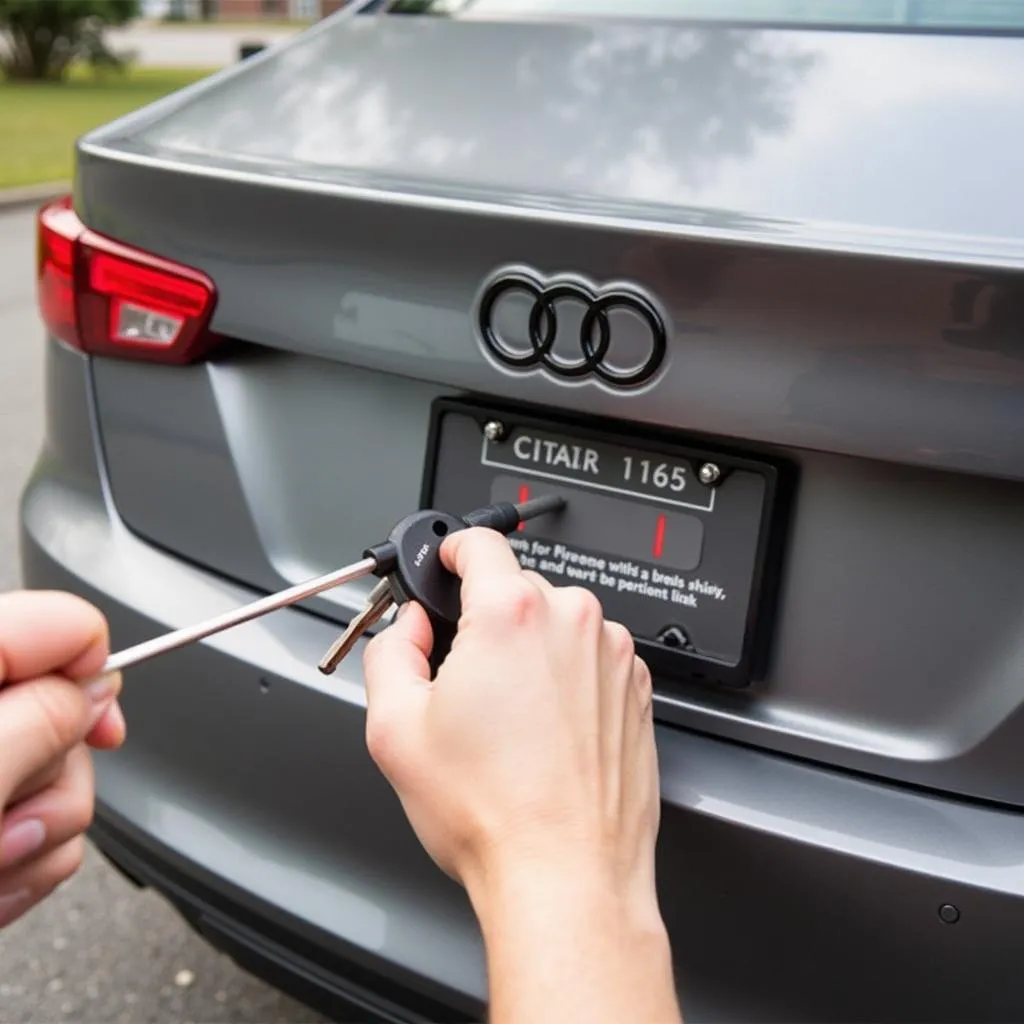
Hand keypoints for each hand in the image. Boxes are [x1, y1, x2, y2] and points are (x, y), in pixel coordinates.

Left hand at [0, 592, 124, 928]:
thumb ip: (36, 718)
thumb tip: (95, 689)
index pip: (65, 627)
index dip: (95, 673)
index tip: (101, 729)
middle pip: (67, 714)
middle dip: (56, 784)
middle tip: (2, 828)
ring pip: (58, 782)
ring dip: (36, 842)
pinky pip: (35, 831)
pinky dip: (17, 870)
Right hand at [364, 529, 678, 1022]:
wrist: (566, 875)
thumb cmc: (492, 813)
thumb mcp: (395, 728)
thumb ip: (390, 652)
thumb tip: (408, 629)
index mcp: (511, 614)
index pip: (480, 542)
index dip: (453, 551)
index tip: (446, 564)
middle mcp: (571, 621)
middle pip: (517, 588)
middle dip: (485, 619)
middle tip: (463, 678)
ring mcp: (611, 655)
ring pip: (556, 624)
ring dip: (530, 651)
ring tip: (509, 722)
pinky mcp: (636, 688)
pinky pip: (590, 658)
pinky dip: (567, 678)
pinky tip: (545, 733)